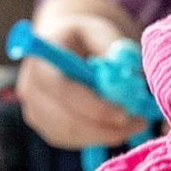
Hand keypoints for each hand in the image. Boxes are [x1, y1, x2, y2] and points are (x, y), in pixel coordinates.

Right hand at [18, 0, 147, 153]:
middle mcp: (31, 87)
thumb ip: (111, 46)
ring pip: (70, 134)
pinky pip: (71, 140)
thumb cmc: (83, 37)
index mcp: (41, 59)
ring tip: (135, 123)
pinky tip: (115, 125)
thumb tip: (127, 68)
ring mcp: (34, 110)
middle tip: (139, 123)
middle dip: (105, 128)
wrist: (63, 46)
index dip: (92, 106)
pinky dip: (97, 137)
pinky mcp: (43, 125)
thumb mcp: (99, 31)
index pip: (62, 90)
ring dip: (105, 134)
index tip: (124, 114)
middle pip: (65, 119)